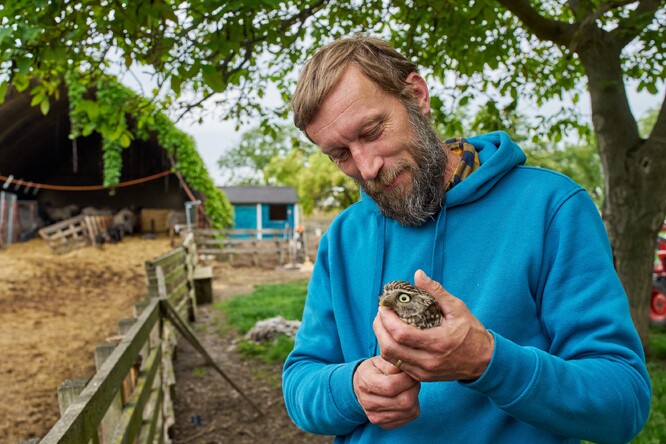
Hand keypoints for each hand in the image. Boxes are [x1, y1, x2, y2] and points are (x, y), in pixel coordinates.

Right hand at [352, 356, 420, 428]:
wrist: (362, 386)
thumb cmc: (375, 370)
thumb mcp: (381, 361)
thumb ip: (393, 364)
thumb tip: (405, 366)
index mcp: (365, 383)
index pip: (391, 386)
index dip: (406, 379)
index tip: (410, 372)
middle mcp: (368, 403)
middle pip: (404, 401)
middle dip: (414, 388)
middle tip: (413, 379)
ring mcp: (376, 417)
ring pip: (410, 410)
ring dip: (415, 397)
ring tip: (409, 387)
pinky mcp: (385, 425)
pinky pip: (410, 417)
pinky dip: (414, 406)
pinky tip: (407, 397)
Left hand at [374, 269, 493, 381]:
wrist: (484, 361)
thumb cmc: (471, 332)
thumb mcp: (457, 308)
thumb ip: (436, 291)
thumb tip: (418, 274)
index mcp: (438, 343)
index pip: (401, 334)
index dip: (387, 320)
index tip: (383, 306)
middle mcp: (429, 361)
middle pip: (390, 348)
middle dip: (379, 329)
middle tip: (380, 314)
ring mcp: (424, 372)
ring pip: (390, 358)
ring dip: (381, 339)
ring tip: (382, 324)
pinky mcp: (422, 377)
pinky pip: (398, 366)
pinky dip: (390, 351)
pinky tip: (391, 337)